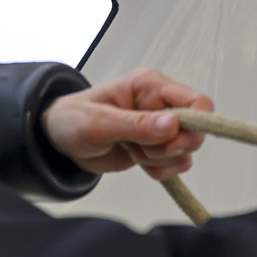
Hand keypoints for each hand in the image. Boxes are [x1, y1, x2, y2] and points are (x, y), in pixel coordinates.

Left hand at [43, 69, 211, 178]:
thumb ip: (137, 125)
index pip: (197, 102)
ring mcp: (161, 127)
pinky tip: (135, 160)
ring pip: (184, 153)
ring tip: (130, 149)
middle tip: (139, 148)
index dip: (195, 125)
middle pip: (195, 132)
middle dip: (169, 149)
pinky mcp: (157, 147)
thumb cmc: (73, 119)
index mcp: (151, 86)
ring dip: (158, 160)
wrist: (59, 139)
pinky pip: (175, 165)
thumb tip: (174, 125)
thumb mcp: (99, 123)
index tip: (171, 143)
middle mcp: (161, 104)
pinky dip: (158, 170)